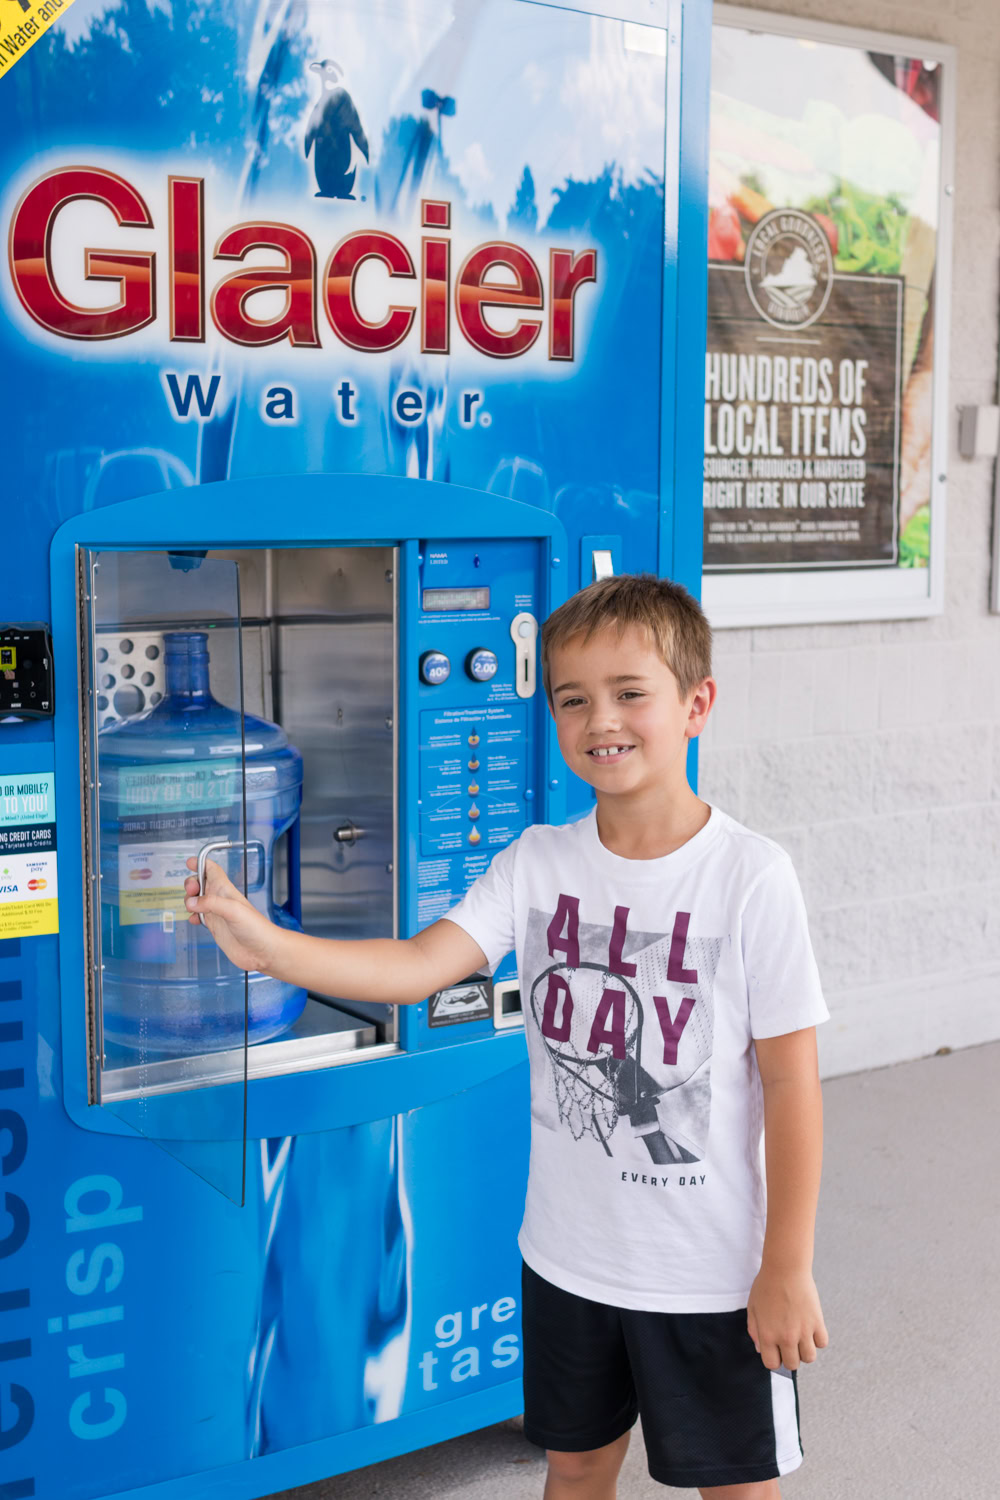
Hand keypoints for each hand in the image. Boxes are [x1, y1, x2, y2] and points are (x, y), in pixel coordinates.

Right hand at [184, 857, 278, 975]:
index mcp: (226, 890)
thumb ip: (211, 903)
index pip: (212, 870)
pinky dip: (192, 916)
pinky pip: (198, 916)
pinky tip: (194, 920)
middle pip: (201, 883)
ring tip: (191, 907)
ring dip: (189, 900)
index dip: (201, 863)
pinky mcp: (215, 927)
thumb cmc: (256, 928)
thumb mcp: (233, 910)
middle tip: (191, 891)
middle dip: (191, 883)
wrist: (262, 951)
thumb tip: (191, 902)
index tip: (190, 862)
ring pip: (197, 900)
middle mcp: (220, 899)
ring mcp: (217, 913)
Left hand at [746, 1265, 827, 1372]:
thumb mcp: (753, 1308)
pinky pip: (822, 1343)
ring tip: (801, 1337)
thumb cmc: (766, 1285)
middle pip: (792, 1364)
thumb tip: (760, 1349)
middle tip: (789, 1343)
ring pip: (809, 1358)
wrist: (785, 1268)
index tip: (776, 1350)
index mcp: (767, 1335)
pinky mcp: (817, 1322)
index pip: (772, 1364)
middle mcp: (786, 1337)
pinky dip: (818, 1339)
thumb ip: (754, 1331)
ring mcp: (803, 1331)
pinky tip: (811, 1328)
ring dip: (805, 1351)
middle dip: (790, 1356)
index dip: (774, 1359)